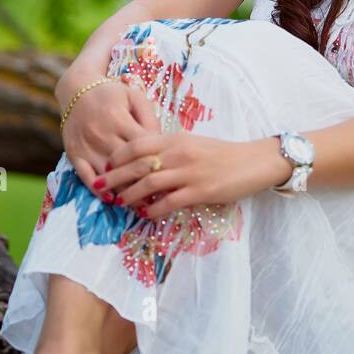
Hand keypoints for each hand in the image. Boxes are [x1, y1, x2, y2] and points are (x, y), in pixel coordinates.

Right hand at [60, 79, 161, 196]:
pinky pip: (86, 178)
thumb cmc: (112, 94)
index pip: (143, 148)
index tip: (170, 176)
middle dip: (145, 183)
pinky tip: (113, 199)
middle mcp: (102, 135)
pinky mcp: (74, 155)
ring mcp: (87, 147)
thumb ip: (149, 118)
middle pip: (127, 166)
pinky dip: (99, 191)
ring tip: (142, 205)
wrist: (77, 90)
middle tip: (161, 197)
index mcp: (119, 120)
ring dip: (125, 192)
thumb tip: (161, 143)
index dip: (157, 163)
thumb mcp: (134, 97)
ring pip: (109, 176)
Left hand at [99, 131, 291, 219]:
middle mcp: (179, 153)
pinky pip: (169, 202)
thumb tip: (145, 161)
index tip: (106, 166)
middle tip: (98, 187)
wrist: (254, 161)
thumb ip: (170, 150)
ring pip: (149, 184)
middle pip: (137, 164)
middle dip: (114, 177)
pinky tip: (145, 215)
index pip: (137, 143)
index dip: (117, 156)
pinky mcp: (200, 191)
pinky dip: (153, 210)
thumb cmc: (223, 154)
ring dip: (129, 195)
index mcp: (176, 139)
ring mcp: (189, 172)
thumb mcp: (193, 144)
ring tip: (119, 203)